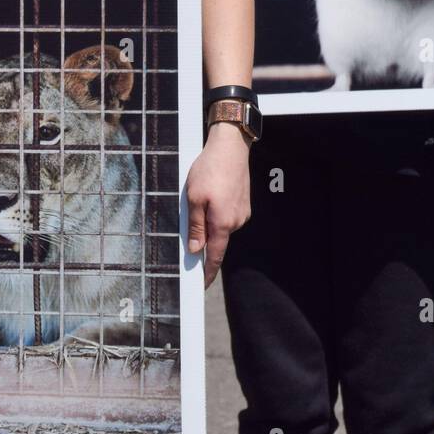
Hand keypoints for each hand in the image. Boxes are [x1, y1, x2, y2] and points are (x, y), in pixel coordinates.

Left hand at [186, 122, 251, 286]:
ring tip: (200, 200)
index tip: (201, 285)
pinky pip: (227, 216)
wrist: (231, 147)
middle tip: (189, 225)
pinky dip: (217, 212)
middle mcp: (236, 222)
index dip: (207, 273)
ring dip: (210, 222)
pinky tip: (211, 195)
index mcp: (222, 223)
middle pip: (216, 240)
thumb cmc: (209, 170)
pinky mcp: (244, 203)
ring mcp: (242, 213)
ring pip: (221, 227)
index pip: (214, 256)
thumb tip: (195, 250)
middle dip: (203, 240)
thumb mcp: (193, 198)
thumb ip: (195, 227)